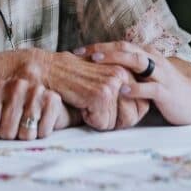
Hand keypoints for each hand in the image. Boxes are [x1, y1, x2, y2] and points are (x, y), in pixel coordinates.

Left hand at [0, 77, 74, 139]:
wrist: (50, 106)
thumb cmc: (19, 113)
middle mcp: (16, 85)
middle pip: (6, 132)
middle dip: (12, 136)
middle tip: (18, 127)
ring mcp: (35, 90)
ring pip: (25, 134)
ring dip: (28, 136)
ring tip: (30, 125)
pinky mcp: (53, 99)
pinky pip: (42, 132)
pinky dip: (42, 133)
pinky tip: (42, 123)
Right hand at [19, 50, 134, 130]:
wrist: (47, 70)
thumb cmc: (72, 78)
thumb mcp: (102, 79)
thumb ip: (122, 90)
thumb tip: (140, 110)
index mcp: (127, 68)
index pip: (142, 105)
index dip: (125, 115)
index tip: (107, 109)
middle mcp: (124, 73)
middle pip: (133, 115)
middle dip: (114, 120)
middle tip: (94, 108)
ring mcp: (113, 83)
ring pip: (118, 122)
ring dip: (100, 120)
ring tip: (86, 103)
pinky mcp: (101, 94)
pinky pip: (103, 123)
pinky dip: (89, 120)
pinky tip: (79, 103)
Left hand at [75, 42, 190, 125]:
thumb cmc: (169, 90)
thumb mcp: (149, 76)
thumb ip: (131, 70)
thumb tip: (103, 71)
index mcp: (147, 55)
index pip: (120, 45)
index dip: (98, 46)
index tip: (77, 51)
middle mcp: (153, 59)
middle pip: (125, 48)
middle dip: (101, 49)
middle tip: (80, 53)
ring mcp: (161, 74)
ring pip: (137, 61)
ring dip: (115, 59)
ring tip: (97, 61)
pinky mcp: (166, 91)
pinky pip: (149, 87)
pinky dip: (135, 87)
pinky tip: (121, 89)